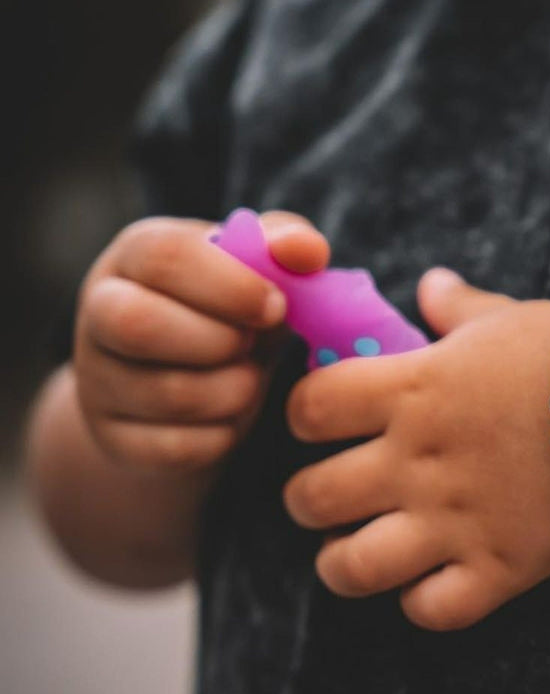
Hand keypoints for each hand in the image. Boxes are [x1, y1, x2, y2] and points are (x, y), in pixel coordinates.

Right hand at [74, 212, 328, 473]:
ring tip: (250, 379)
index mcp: (137, 256)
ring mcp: (99, 379)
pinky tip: (231, 415)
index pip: (164, 256)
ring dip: (233, 391)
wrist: (199, 381)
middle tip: (253, 344)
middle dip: (219, 340)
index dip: (230, 285)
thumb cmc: (233, 310)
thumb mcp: (258, 269)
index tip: (277, 306)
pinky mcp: (114, 437)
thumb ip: (285, 245)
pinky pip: (175, 448)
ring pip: (165, 394)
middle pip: (137, 324)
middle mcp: (101, 312)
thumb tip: (305, 250)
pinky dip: (222, 436)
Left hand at [282, 271, 549, 630]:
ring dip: (343, 563)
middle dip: (308, 501)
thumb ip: (456, 307)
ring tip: (360, 549)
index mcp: (412, 389)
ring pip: (349, 569)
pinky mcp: (502, 569)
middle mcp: (419, 459)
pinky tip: (432, 580)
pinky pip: (431, 611)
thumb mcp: (507, 318)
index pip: (307, 408)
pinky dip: (422, 602)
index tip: (324, 421)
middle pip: (308, 498)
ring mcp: (456, 521)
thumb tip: (429, 285)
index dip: (302, 416)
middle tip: (334, 495)